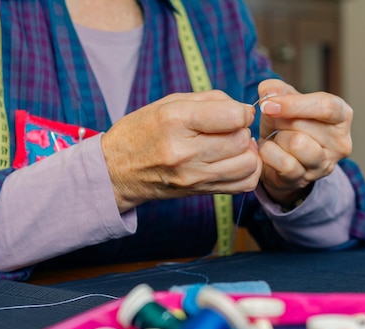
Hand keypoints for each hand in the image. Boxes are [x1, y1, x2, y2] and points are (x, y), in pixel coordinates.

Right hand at [102, 90, 261, 211]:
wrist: (117, 170)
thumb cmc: (143, 131)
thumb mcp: (169, 103)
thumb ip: (211, 100)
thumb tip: (245, 110)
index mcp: (176, 121)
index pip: (233, 117)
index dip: (241, 111)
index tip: (234, 112)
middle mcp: (185, 152)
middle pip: (241, 141)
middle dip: (242, 130)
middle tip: (229, 129)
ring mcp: (193, 176)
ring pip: (248, 164)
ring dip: (247, 152)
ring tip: (232, 146)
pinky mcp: (200, 192)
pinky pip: (244, 184)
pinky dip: (247, 171)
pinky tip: (233, 162)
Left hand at [257, 79, 352, 205]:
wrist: (278, 161)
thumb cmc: (285, 126)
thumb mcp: (282, 101)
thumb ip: (275, 89)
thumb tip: (269, 91)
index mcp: (341, 115)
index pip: (326, 106)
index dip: (294, 104)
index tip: (268, 105)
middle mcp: (341, 141)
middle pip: (303, 124)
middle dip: (281, 122)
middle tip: (278, 125)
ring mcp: (326, 163)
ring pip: (296, 144)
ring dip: (277, 139)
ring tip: (278, 139)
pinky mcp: (307, 179)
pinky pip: (284, 163)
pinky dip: (269, 155)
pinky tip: (270, 152)